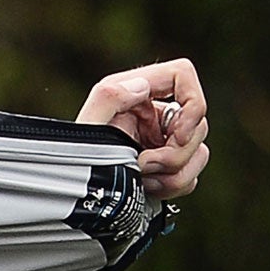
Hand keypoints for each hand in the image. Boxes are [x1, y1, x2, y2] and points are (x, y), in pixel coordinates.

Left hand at [75, 58, 209, 201]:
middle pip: (197, 123)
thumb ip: (109, 97)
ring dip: (175, 173)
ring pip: (198, 152)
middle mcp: (154, 115)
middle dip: (175, 152)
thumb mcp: (86, 125)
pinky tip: (147, 188)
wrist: (74, 195)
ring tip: (144, 180)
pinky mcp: (165, 166)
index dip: (192, 103)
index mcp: (137, 94)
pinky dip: (174, 185)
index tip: (178, 135)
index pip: (182, 75)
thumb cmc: (71, 158)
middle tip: (143, 166)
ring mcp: (162, 141)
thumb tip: (142, 86)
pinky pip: (191, 175)